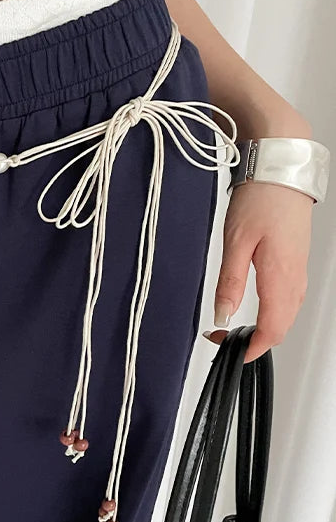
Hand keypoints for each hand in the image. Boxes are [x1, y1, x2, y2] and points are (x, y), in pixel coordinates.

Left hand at [202, 180, 312, 363]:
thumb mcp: (235, 242)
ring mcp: (298, 271)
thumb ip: (229, 282)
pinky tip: (255, 307)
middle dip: (255, 341)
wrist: (281, 169)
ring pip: (286, 315)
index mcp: (280, 277)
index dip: (251, 348)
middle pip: (281, 327)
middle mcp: (294, 278)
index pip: (272, 330)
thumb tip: (222, 315)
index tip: (229, 351)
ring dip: (264, 327)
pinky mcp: (297, 262)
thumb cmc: (261, 198)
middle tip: (224, 339)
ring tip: (235, 327)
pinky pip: (289, 299)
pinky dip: (273, 312)